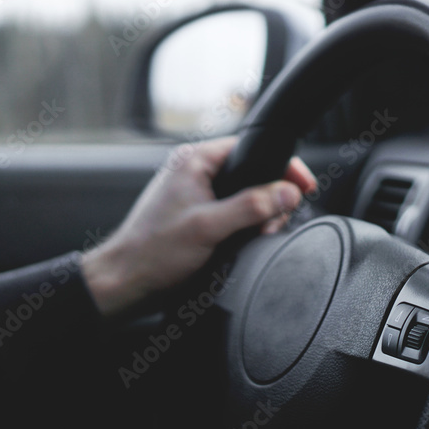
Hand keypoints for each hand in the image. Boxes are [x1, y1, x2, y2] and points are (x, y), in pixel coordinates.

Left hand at [81, 137, 316, 316]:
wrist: (127, 281)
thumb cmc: (153, 252)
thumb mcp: (209, 227)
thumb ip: (251, 207)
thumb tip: (287, 193)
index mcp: (194, 160)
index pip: (250, 148)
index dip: (280, 166)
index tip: (302, 185)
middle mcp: (195, 172)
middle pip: (252, 173)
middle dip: (271, 198)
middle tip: (271, 224)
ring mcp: (196, 195)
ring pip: (245, 196)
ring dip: (258, 216)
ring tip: (255, 236)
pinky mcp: (197, 216)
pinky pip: (233, 213)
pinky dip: (244, 227)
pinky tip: (241, 243)